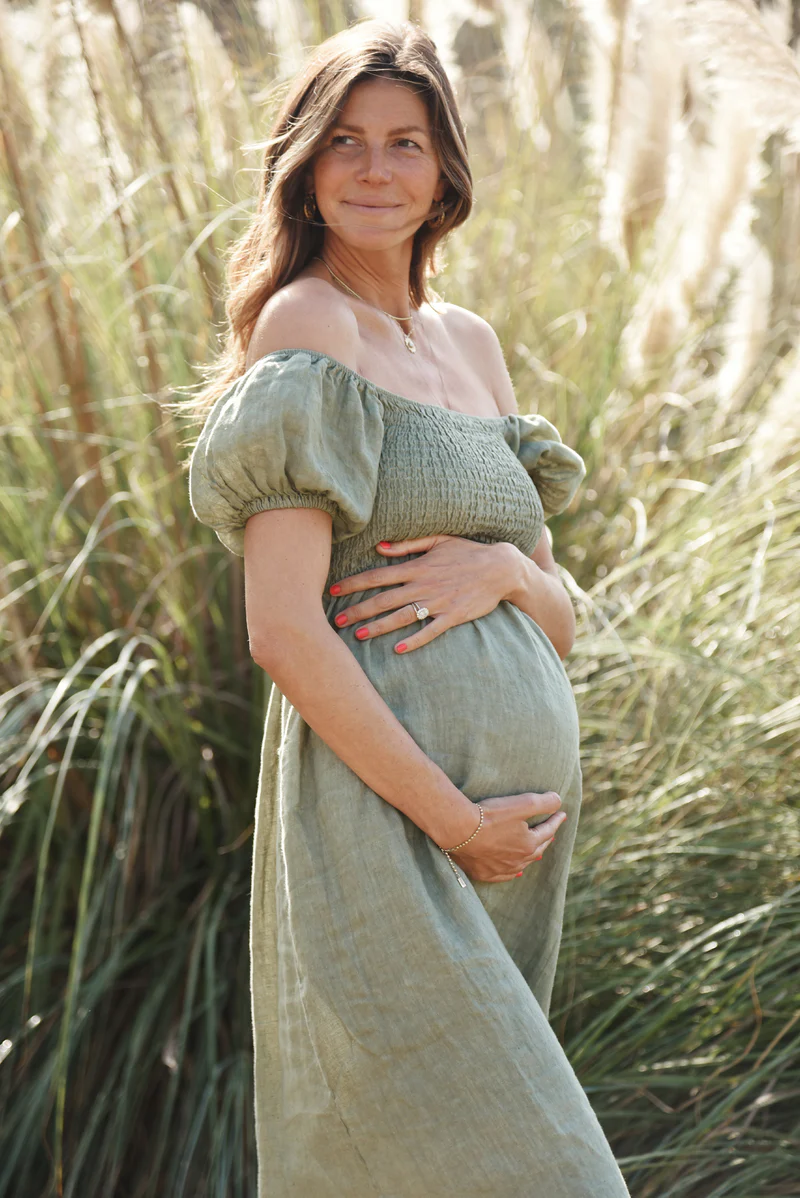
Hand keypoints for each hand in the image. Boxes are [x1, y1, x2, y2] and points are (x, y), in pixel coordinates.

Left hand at [328, 535, 519, 652]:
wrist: (500, 568)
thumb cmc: (468, 552)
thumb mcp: (439, 540)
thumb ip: (408, 544)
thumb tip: (381, 547)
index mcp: (417, 567)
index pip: (377, 575)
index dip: (353, 583)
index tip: (333, 590)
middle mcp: (423, 585)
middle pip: (383, 599)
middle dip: (358, 610)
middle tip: (336, 620)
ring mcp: (438, 602)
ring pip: (402, 617)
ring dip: (378, 627)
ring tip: (358, 635)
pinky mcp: (452, 616)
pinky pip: (429, 631)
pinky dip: (414, 641)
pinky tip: (398, 650)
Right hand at [443, 792, 567, 883]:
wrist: (459, 829)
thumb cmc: (490, 815)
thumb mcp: (522, 804)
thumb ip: (543, 802)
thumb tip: (558, 801)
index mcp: (529, 844)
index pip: (548, 831)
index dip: (555, 820)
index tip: (562, 814)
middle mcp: (518, 861)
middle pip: (538, 849)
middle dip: (546, 838)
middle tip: (551, 832)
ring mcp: (501, 869)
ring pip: (523, 864)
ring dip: (532, 856)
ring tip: (537, 851)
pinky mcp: (484, 873)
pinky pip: (504, 875)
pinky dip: (513, 872)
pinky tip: (515, 872)